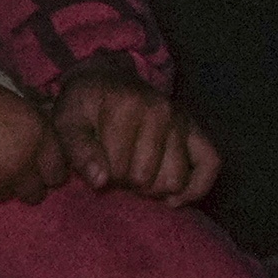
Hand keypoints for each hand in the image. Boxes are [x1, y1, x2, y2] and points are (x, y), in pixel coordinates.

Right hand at [0, 58, 62, 201]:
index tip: (43, 165)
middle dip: (30, 183)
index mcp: (39, 136)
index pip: (59, 169)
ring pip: (9, 196)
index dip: (51, 168)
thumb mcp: (11, 101)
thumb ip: (28, 123)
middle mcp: (25, 165)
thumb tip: (34, 133)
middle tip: (16, 169)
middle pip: (37, 191)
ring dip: (4, 186)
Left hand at [46, 66, 224, 203]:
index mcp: (126, 107)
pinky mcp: (196, 130)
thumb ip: (78, 151)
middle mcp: (160, 111)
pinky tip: (172, 198)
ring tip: (138, 175)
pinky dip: (194, 188)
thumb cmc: (85, 107)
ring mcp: (181, 120)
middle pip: (145, 179)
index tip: (96, 164)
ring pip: (174, 180)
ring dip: (154, 188)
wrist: (107, 79)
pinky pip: (210, 164)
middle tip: (117, 168)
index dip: (103, 177)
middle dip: (127, 182)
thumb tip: (101, 182)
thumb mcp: (67, 123)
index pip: (117, 170)